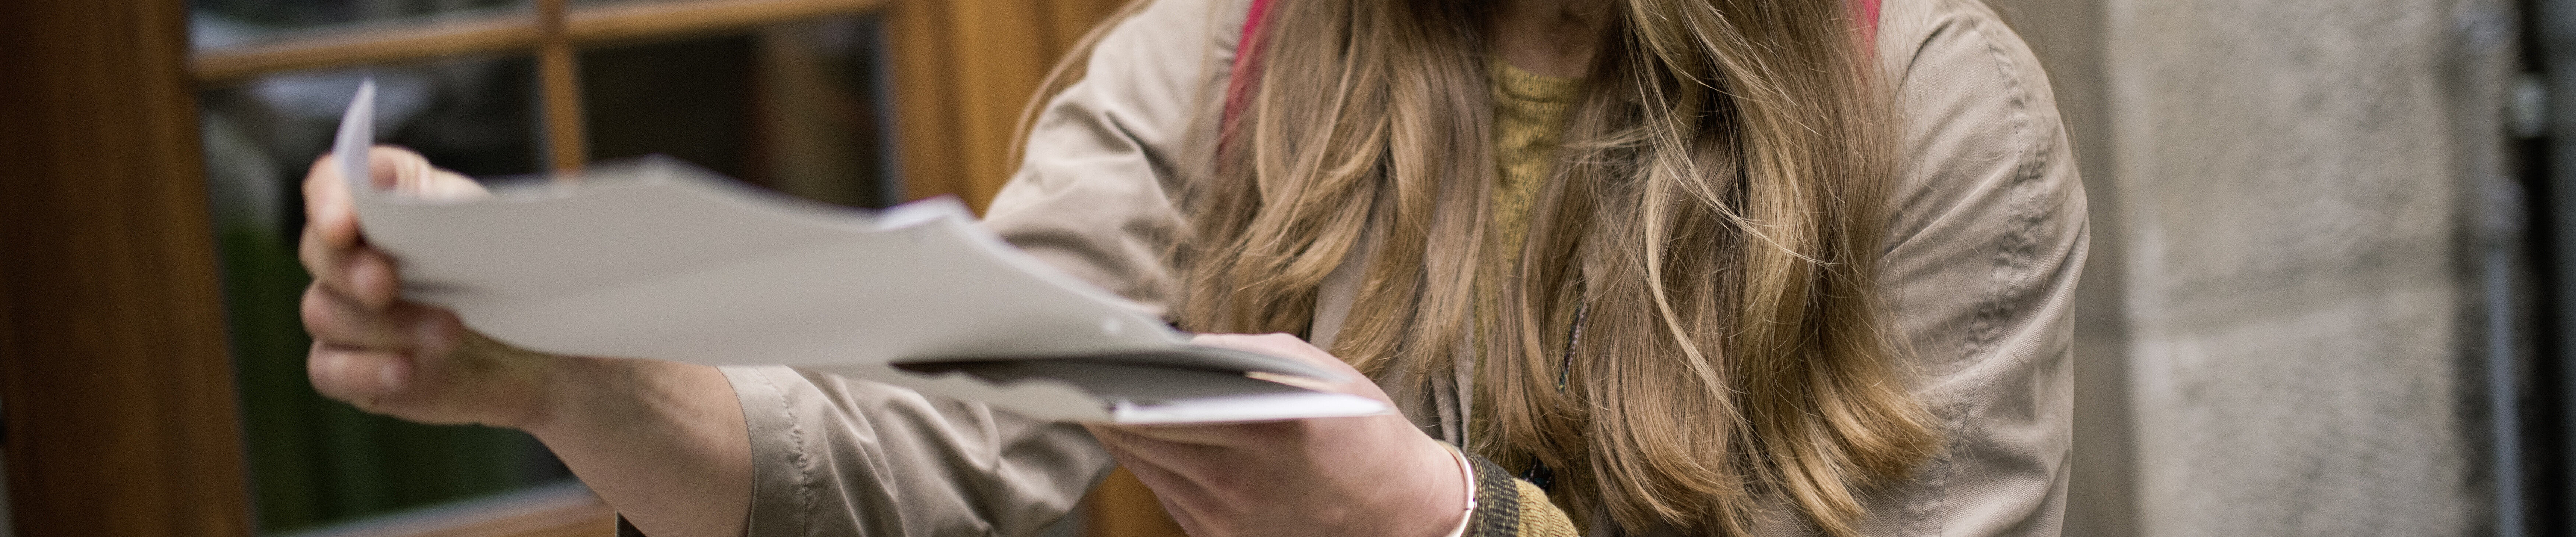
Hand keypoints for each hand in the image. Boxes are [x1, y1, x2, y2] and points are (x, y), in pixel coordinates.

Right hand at [298, 146, 551, 427]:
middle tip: (386, 285)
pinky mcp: (350, 365)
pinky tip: (405, 372)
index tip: (344, 224)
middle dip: (351, 268)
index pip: (333, 181)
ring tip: (451, 334)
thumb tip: (431, 209)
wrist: (544, 351)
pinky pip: (329, 369)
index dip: (329, 197)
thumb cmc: (522, 277)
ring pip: (326, 312)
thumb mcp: (506, 231)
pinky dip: (364, 370)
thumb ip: (463, 210)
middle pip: (320, 250)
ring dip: (387, 324)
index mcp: (391, 199)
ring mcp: (347, 311)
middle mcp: (357, 251)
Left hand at [1087, 334, 1469, 536]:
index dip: (1113, 384)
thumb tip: (1176, 341)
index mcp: (1265, 432)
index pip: (1160, 406)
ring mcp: (1226, 520)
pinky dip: (1149, 463)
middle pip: (1140, 439)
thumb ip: (1243, 351)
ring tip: (1095, 398)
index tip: (1083, 359)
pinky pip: (1165, 494)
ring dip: (1118, 434)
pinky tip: (1139, 436)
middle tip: (1072, 372)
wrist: (1401, 514)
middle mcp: (1239, 483)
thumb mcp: (1316, 372)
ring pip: (1144, 468)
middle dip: (1104, 404)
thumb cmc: (1361, 431)